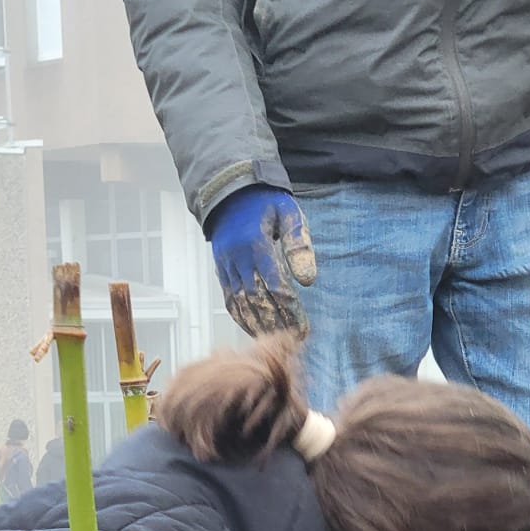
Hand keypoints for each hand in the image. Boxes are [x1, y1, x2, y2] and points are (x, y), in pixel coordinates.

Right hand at [209, 184, 317, 335]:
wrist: (230, 189)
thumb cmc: (264, 201)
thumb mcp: (287, 212)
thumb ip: (298, 243)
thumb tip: (308, 280)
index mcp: (257, 245)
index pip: (276, 286)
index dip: (290, 310)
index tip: (303, 327)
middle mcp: (239, 259)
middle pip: (258, 300)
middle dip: (276, 322)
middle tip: (292, 339)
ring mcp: (227, 265)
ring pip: (241, 303)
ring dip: (258, 324)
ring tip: (274, 341)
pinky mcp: (221, 269)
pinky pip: (229, 299)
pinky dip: (241, 317)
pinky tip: (254, 328)